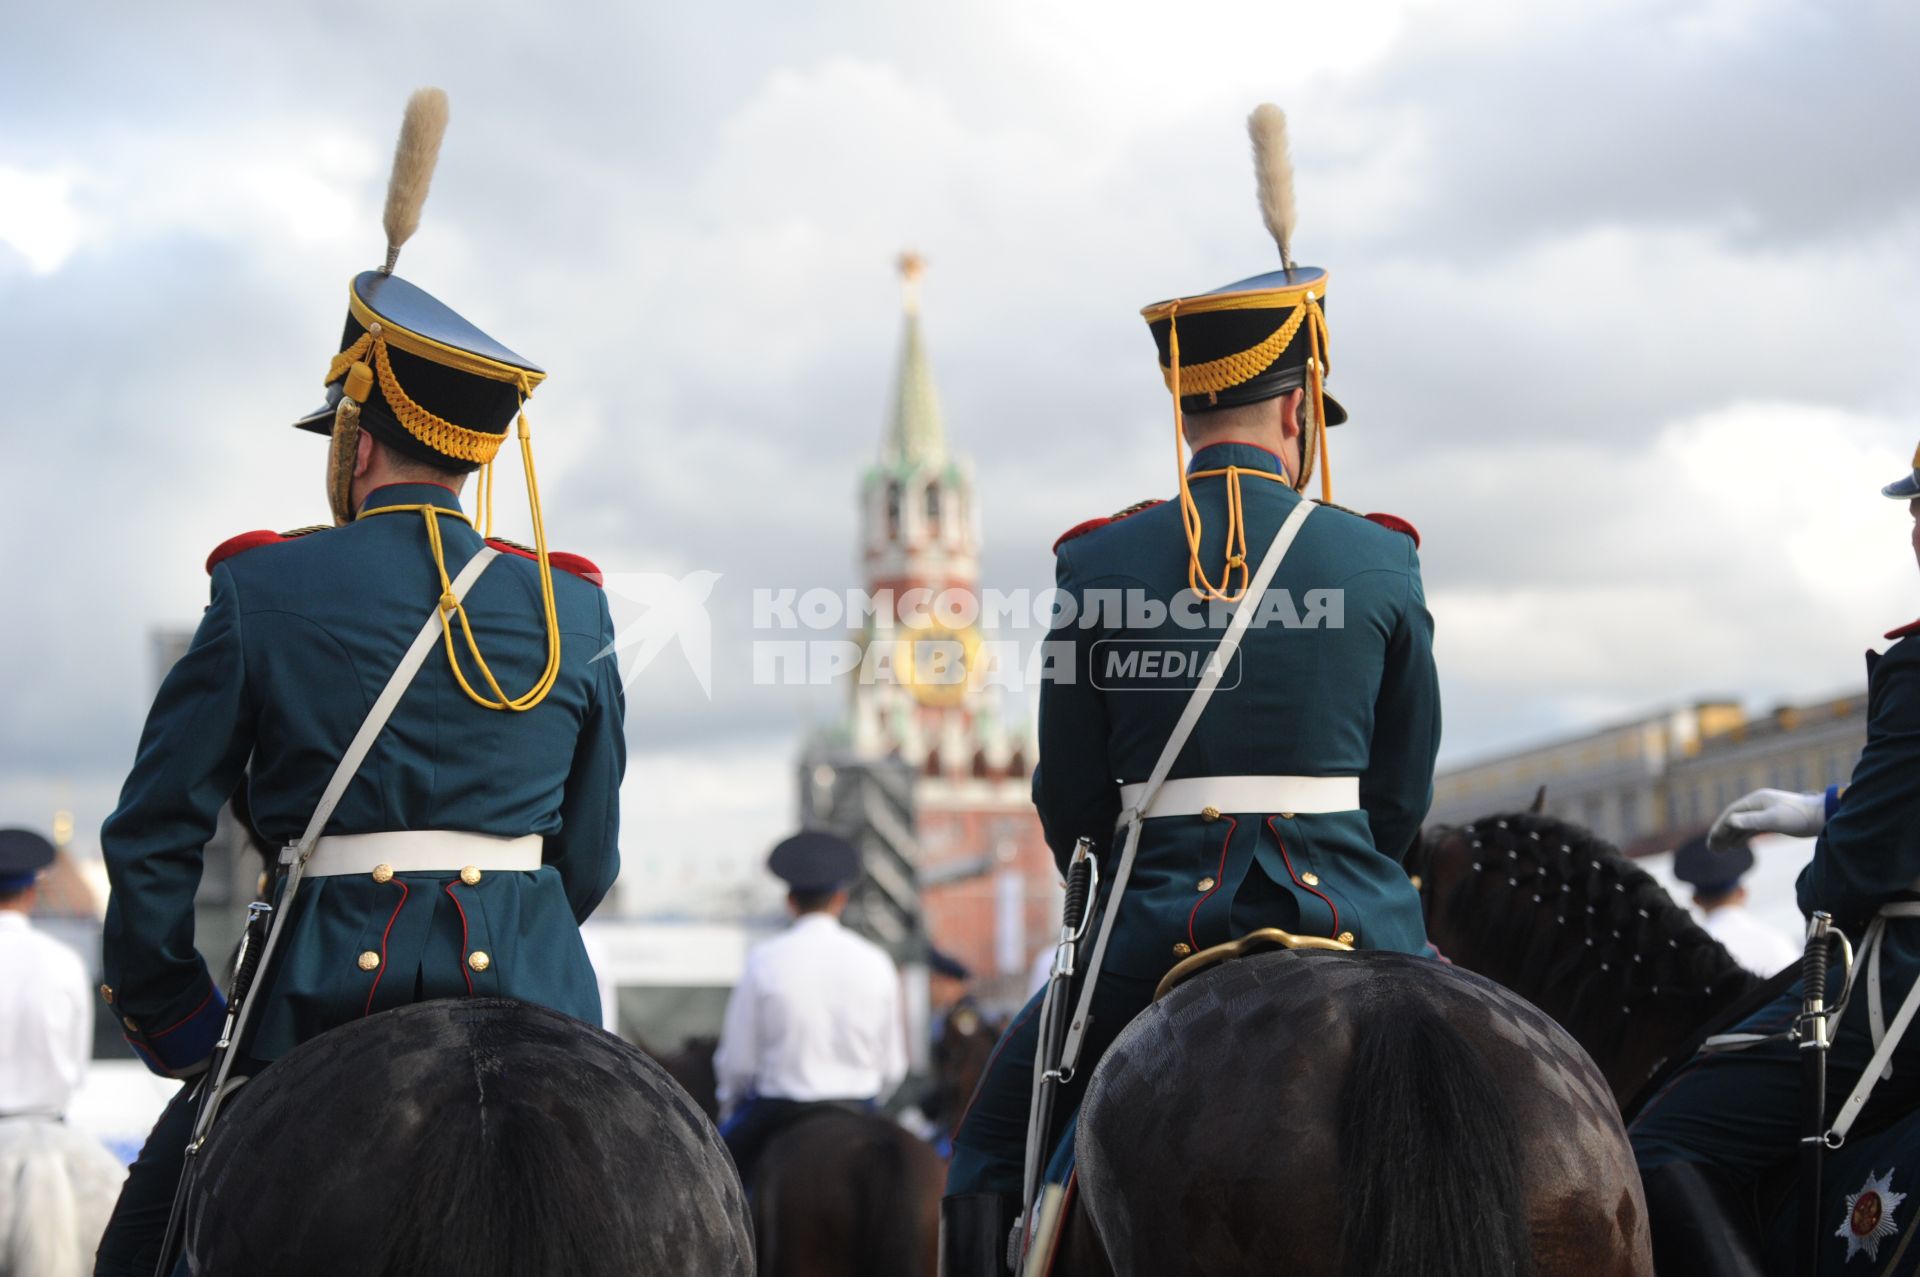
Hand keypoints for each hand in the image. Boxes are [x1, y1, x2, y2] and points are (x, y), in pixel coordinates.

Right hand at [1707, 788, 1827, 851]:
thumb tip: (1730, 821)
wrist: (1822, 817)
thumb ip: (1752, 820)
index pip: (1731, 813)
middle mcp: (1757, 805)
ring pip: (1741, 825)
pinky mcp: (1772, 821)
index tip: (1712, 841)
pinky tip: (1737, 845)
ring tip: (1720, 850)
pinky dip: (1741, 837)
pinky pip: (1751, 829)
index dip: (1719, 827)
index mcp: (1756, 800)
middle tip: (1712, 849)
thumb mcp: (1774, 819)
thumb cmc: (1799, 817)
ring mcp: (1764, 812)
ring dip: (1730, 837)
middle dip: (1722, 834)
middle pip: (1733, 819)